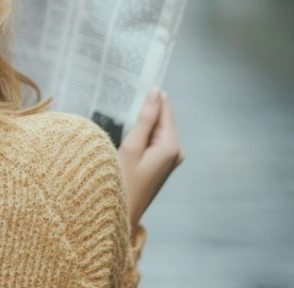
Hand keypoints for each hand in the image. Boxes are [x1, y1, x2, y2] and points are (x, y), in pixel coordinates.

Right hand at [117, 88, 183, 238]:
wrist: (120, 215)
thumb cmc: (122, 182)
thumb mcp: (132, 146)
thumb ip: (145, 118)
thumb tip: (156, 92)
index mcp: (171, 145)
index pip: (164, 109)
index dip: (149, 95)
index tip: (136, 78)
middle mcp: (175, 151)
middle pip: (160, 119)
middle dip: (143, 108)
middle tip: (121, 91)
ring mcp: (169, 159)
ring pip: (154, 129)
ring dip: (139, 121)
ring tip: (118, 107)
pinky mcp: (160, 165)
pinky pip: (151, 140)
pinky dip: (139, 133)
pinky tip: (123, 128)